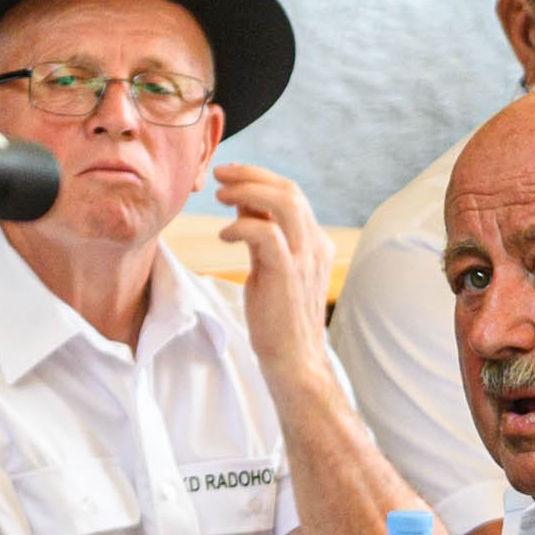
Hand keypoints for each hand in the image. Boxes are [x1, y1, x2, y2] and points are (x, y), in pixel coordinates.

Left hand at [211, 164, 335, 371]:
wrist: (295, 359)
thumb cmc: (278, 317)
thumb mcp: (269, 266)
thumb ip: (262, 233)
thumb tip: (242, 200)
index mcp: (313, 241)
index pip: (291, 193)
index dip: (259, 177)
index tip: (230, 175)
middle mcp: (314, 244)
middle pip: (289, 190)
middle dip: (251, 175)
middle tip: (220, 175)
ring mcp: (304, 258)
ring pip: (284, 203)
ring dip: (247, 191)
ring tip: (220, 196)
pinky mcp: (288, 274)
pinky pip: (266, 234)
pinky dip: (241, 226)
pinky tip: (224, 235)